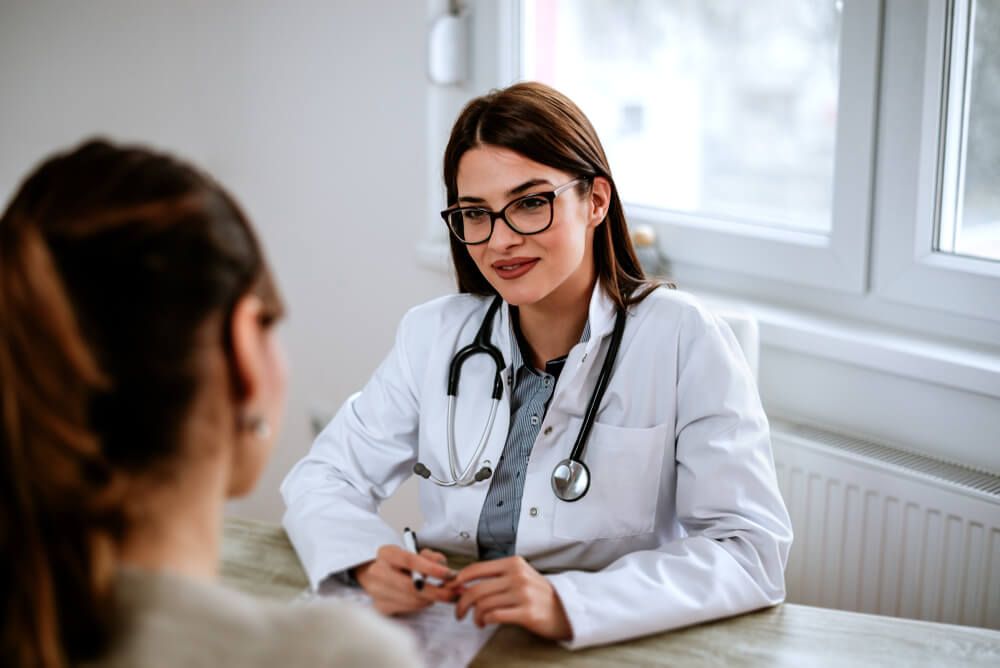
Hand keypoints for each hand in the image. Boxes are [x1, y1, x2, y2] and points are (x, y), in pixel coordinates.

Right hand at [354, 544, 455, 614]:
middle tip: (455, 593)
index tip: (450, 575)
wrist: (376, 575)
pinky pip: (408, 608)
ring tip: (442, 594)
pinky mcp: (380, 606)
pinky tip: (426, 598)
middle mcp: (378, 572)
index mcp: (387, 553)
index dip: (432, 569)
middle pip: (411, 586)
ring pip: (412, 600)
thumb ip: (430, 556)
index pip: (410, 561)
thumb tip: (442, 565)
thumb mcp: (414, 553)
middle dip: (438, 591)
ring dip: (432, 599)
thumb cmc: (400, 564)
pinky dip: (422, 604)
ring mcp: (377, 591)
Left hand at [450, 556, 571, 640]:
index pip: (476, 568)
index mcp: (513, 563)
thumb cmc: (537, 594)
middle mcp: (517, 576)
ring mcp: (523, 594)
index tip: (450, 589)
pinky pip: (495, 616)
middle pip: (476, 589)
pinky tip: (486, 623)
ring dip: (475, 616)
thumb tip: (462, 584)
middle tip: (458, 612)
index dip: (458, 580)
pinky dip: (485, 621)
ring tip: (477, 620)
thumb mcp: (519, 577)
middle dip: (461, 603)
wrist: (565, 609)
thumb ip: (494, 578)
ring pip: (483, 604)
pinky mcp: (527, 612)